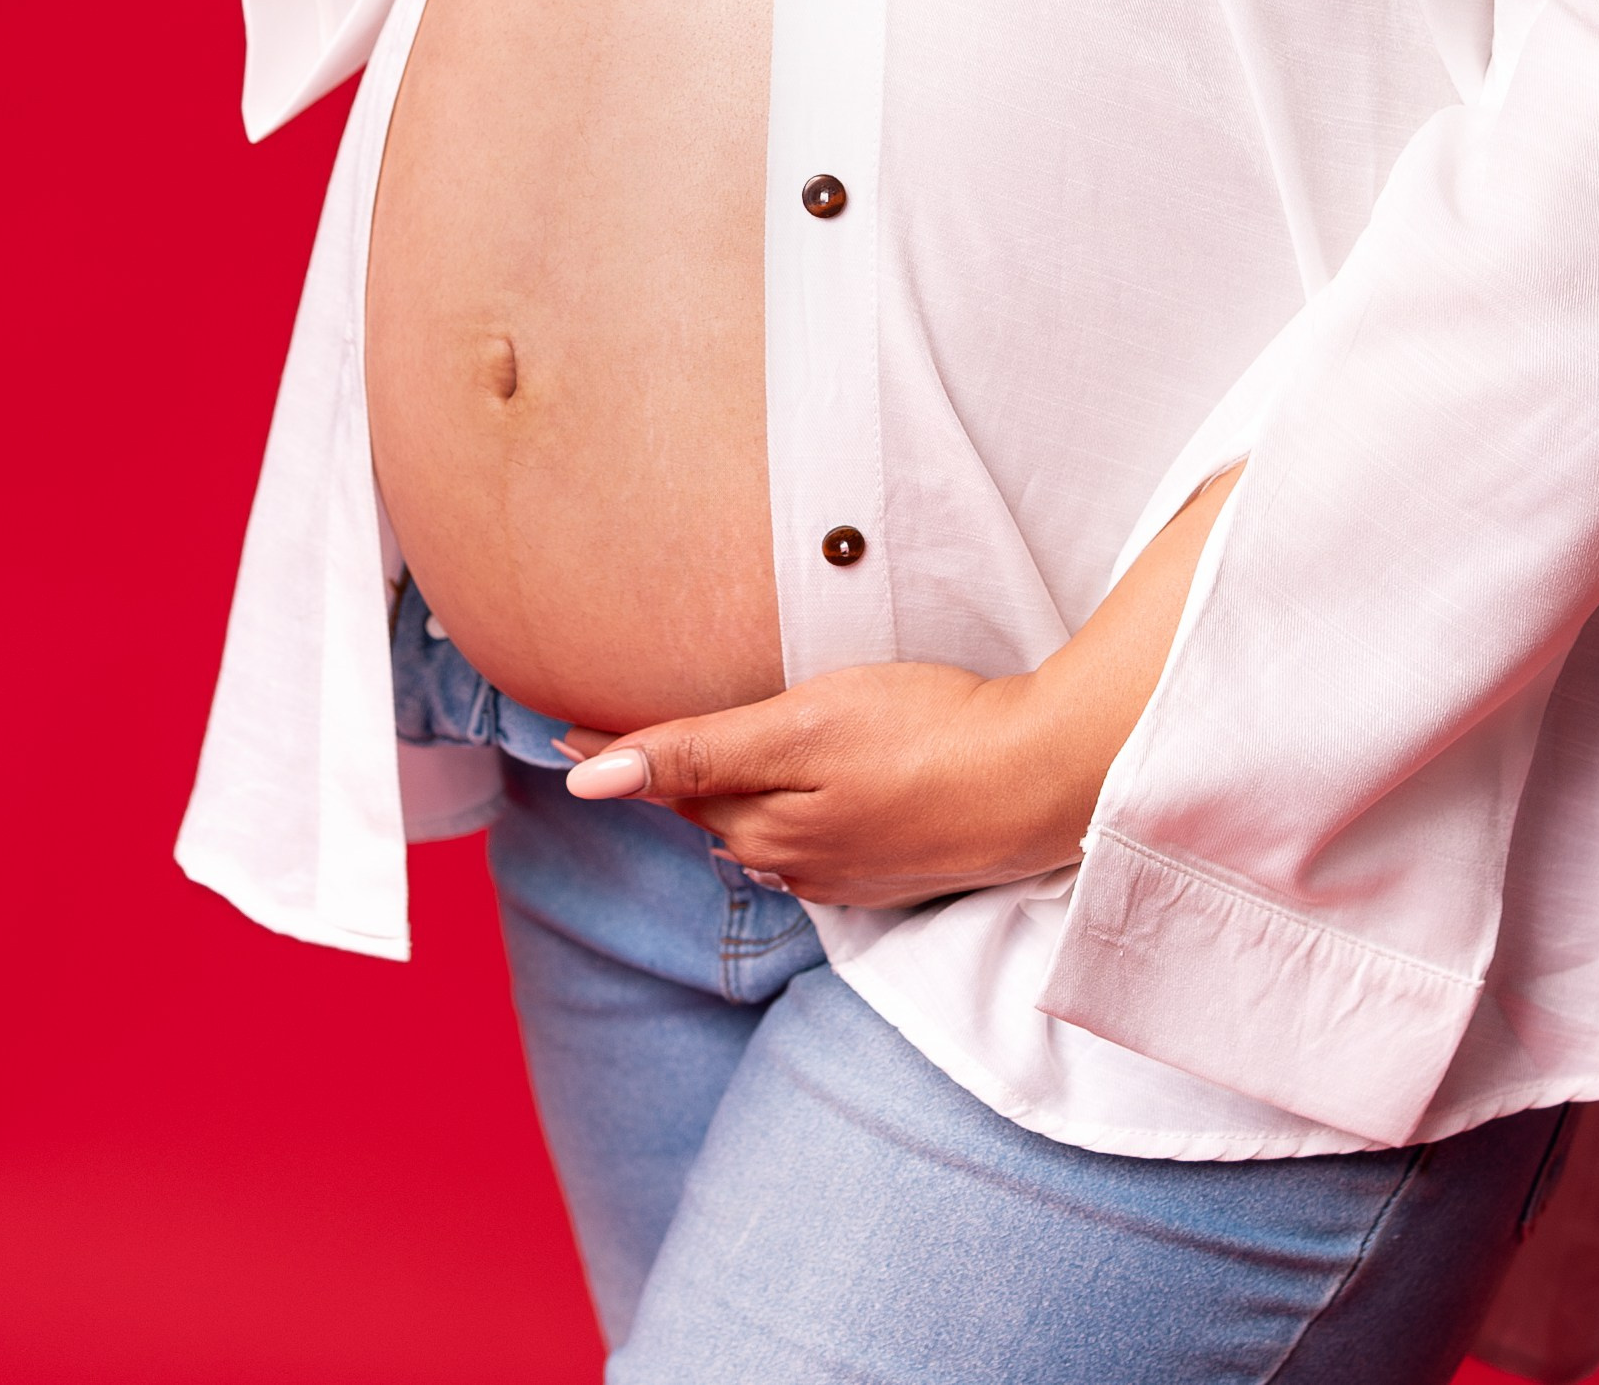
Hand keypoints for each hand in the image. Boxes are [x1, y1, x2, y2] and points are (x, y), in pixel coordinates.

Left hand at [559, 661, 1091, 907]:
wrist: (1042, 779)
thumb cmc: (925, 733)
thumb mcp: (802, 727)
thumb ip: (697, 752)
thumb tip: (589, 780)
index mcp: (762, 826)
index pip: (666, 785)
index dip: (613, 751)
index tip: (557, 729)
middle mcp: (794, 862)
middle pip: (709, 814)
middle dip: (661, 783)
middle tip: (612, 745)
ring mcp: (847, 871)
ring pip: (758, 836)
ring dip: (719, 808)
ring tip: (687, 777)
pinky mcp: (892, 866)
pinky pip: (809, 849)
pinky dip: (779, 824)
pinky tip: (786, 813)